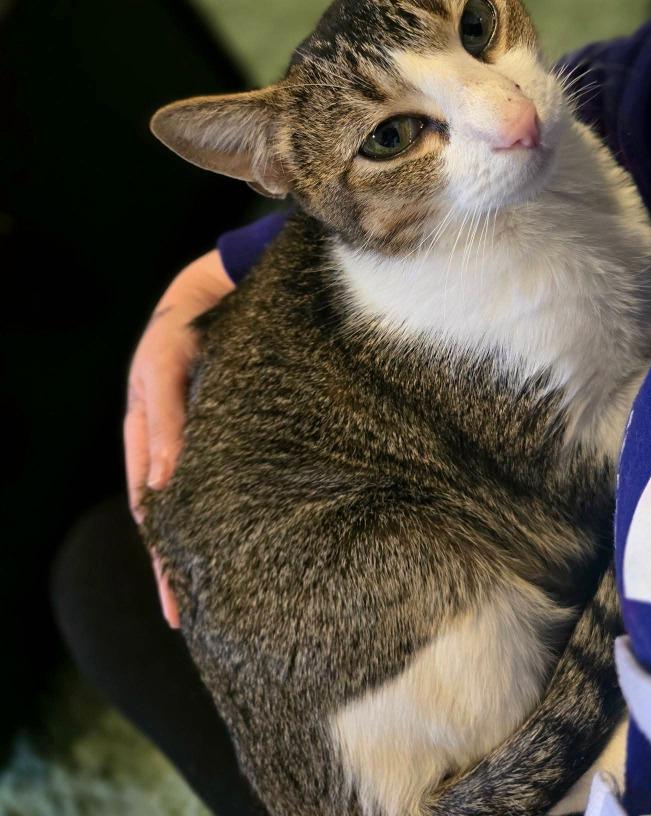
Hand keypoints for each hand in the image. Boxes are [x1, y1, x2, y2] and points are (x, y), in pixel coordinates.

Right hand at [124, 249, 234, 625]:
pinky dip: (229, 508)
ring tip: (216, 598)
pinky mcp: (235, 425)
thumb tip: (160, 484)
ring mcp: (205, 434)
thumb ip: (165, 417)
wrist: (228, 281)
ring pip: (201, 501)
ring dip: (205, 546)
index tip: (176, 600)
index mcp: (151, 428)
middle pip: (173, 516)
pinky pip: (228, 473)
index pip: (153, 506)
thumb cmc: (193, 319)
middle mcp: (175, 439)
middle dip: (179, 567)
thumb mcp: (166, 360)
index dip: (163, 554)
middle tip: (190, 620)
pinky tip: (248, 537)